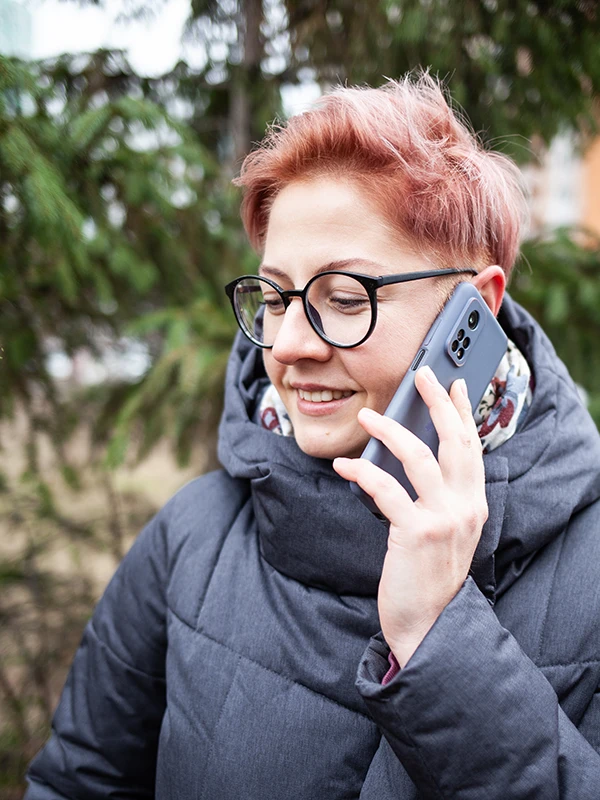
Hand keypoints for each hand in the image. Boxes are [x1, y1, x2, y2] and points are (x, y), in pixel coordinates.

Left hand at [333, 365, 487, 667]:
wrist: (429, 625)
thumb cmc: (428, 576)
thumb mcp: (446, 532)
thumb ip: (440, 497)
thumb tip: (410, 457)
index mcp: (474, 504)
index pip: (472, 447)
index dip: (463, 412)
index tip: (455, 384)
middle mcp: (465, 507)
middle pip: (454, 441)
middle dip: (437, 402)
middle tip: (423, 374)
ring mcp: (443, 519)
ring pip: (418, 456)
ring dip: (391, 429)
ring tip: (370, 413)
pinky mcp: (416, 533)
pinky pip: (385, 489)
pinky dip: (362, 471)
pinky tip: (345, 465)